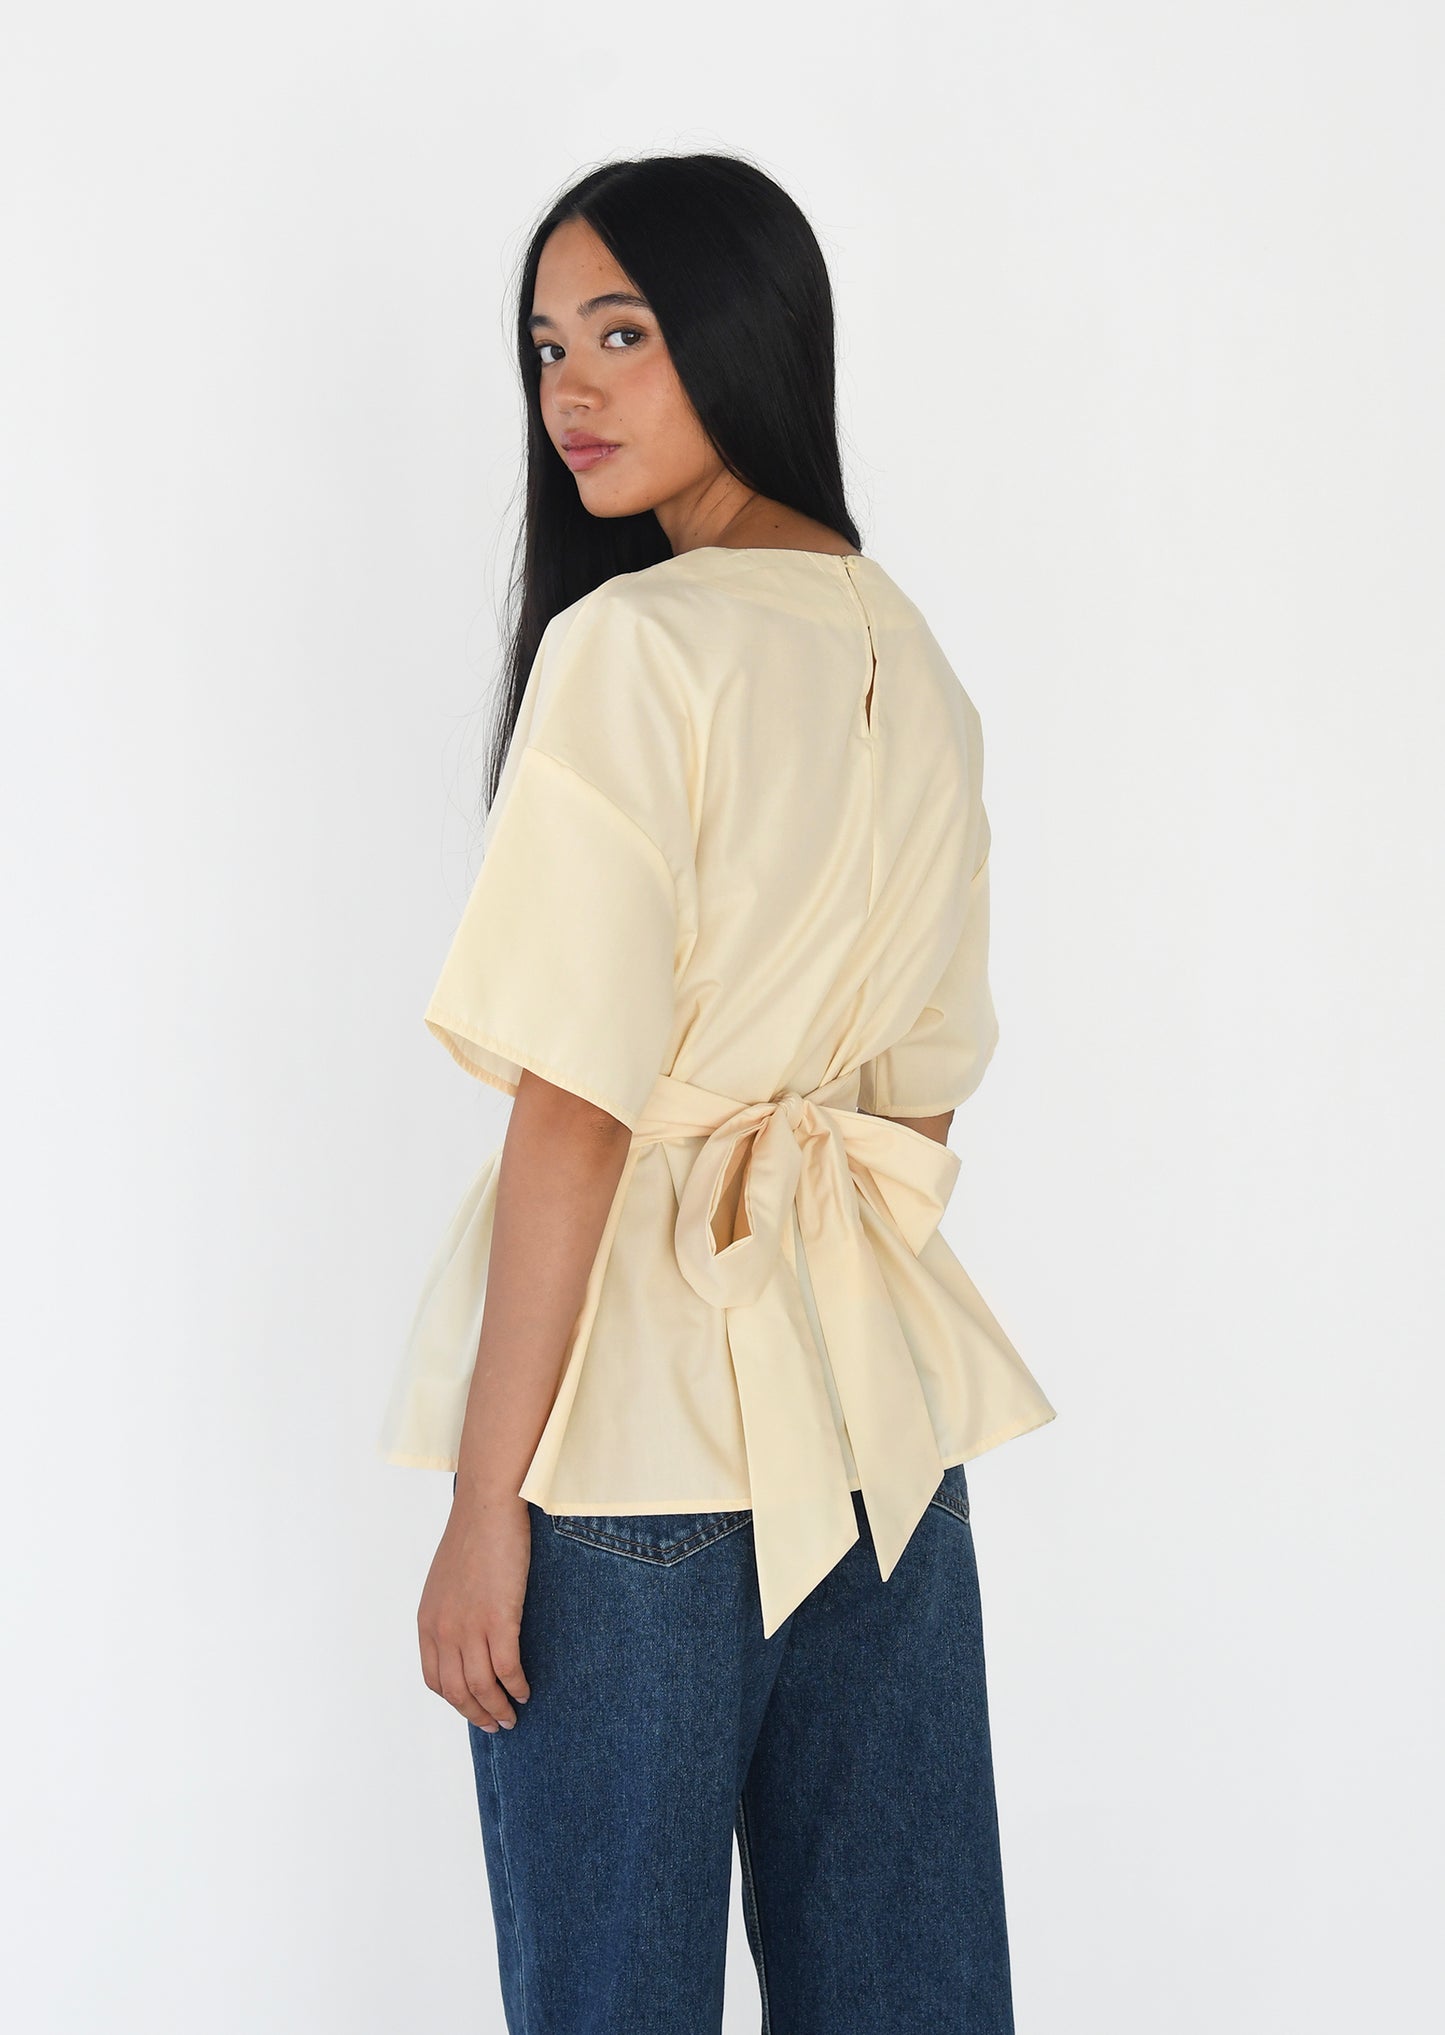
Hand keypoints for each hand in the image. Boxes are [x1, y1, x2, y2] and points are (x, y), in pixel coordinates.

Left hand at [417, 1488, 532, 1730]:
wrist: (487, 1508)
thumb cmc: (472, 1538)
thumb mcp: (445, 1583)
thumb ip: (448, 1614)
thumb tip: (464, 1638)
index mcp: (428, 1622)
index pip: (435, 1679)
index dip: (455, 1701)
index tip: (473, 1708)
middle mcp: (444, 1631)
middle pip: (457, 1692)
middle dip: (477, 1714)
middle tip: (496, 1725)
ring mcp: (470, 1627)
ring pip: (482, 1687)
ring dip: (498, 1709)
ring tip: (512, 1716)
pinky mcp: (499, 1620)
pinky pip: (507, 1669)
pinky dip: (516, 1687)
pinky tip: (525, 1691)